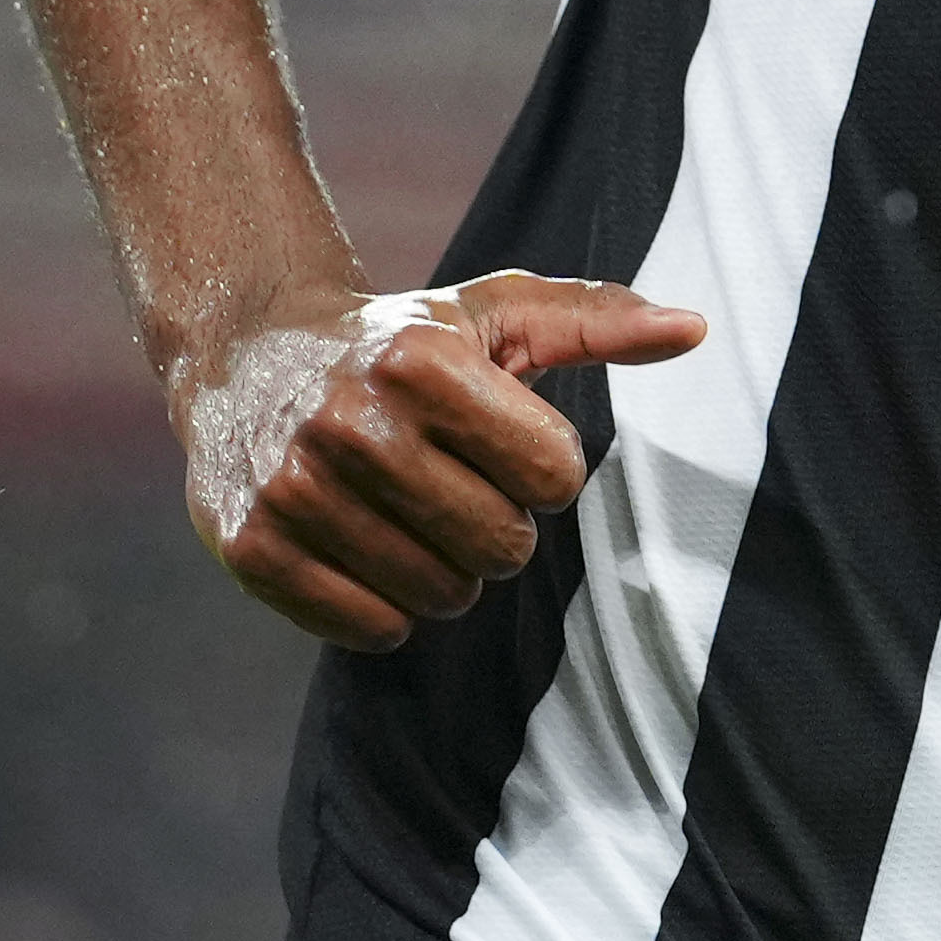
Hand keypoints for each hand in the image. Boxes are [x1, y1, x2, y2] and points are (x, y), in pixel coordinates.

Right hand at [169, 270, 704, 652]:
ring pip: (438, 593)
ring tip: (419, 525)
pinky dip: (388, 616)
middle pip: (500, 543)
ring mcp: (293, 490)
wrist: (245, 352)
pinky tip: (376, 563)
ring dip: (450, 576)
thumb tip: (695, 328)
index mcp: (421, 363)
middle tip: (465, 495)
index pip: (554, 475)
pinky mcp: (251, 548)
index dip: (547, 471)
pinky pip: (363, 628)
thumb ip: (597, 320)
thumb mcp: (495, 312)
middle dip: (503, 531)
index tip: (508, 447)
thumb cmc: (399, 338)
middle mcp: (351, 425)